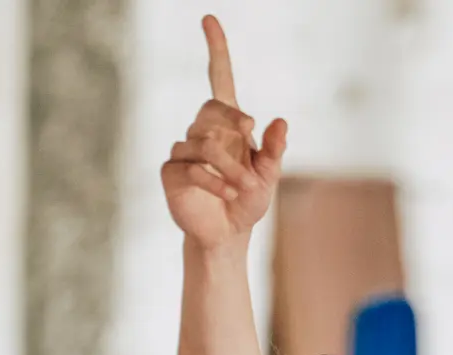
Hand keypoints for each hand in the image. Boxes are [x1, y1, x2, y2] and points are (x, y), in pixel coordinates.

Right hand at [161, 15, 286, 247]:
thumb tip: (280, 121)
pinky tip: (229, 194)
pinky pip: (192, 166)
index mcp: (227, 124)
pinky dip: (215, 180)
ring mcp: (184, 149)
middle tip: (251, 151)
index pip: (219, 78)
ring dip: (230, 166)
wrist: (227, 235)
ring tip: (244, 187)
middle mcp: (202, 130)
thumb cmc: (248, 201)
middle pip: (212, 108)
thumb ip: (274, 150)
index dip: (216, 49)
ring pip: (204, 142)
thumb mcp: (269, 176)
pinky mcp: (172, 171)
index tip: (209, 19)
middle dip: (234, 128)